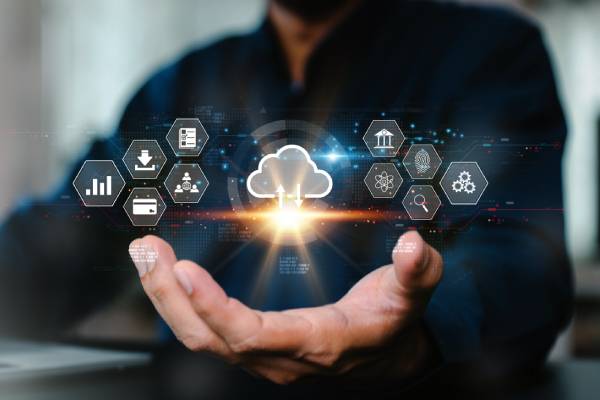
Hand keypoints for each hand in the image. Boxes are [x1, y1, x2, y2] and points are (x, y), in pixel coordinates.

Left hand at [129, 231, 442, 383]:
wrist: (386, 356)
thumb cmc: (393, 321)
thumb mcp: (413, 294)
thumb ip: (417, 271)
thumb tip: (414, 246)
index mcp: (314, 343)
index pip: (252, 334)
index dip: (216, 308)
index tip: (186, 270)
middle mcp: (279, 356)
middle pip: (209, 338)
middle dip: (170, 296)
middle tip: (146, 250)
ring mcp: (261, 355)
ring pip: (199, 336)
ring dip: (167, 296)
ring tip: (148, 254)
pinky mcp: (253, 346)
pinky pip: (207, 330)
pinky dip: (182, 301)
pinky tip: (170, 272)